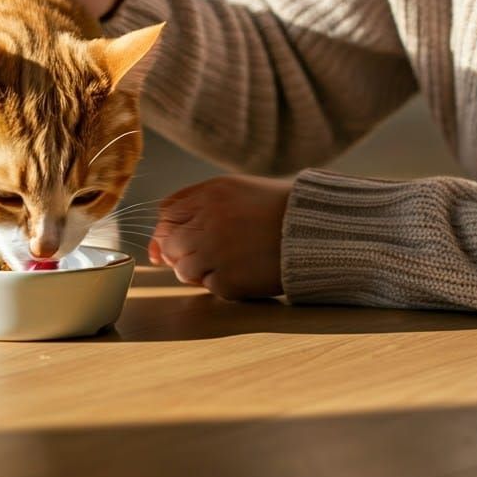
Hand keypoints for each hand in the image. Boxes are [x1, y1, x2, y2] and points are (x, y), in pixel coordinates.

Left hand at [148, 175, 291, 299]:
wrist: (317, 230)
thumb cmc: (274, 208)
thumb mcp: (234, 189)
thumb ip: (194, 203)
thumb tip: (159, 237)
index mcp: (209, 194)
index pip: (167, 215)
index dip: (169, 230)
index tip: (178, 239)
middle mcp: (208, 222)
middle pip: (169, 243)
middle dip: (180, 251)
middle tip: (206, 252)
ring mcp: (216, 253)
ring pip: (182, 269)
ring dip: (198, 270)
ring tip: (226, 262)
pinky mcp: (229, 281)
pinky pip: (208, 286)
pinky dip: (220, 283)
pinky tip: (242, 271)